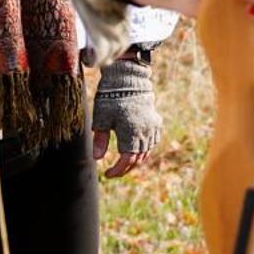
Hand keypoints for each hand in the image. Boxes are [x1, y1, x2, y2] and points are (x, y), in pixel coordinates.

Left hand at [91, 53, 161, 178]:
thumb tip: (97, 159)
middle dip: (125, 168)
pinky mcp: (156, 122)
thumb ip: (100, 140)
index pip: (126, 161)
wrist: (128, 79)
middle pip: (137, 159)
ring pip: (146, 152)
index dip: (117, 170)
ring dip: (135, 160)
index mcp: (130, 133)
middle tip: (114, 171)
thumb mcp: (101, 119)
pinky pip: (152, 142)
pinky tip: (136, 149)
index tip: (107, 174)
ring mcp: (152, 128)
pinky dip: (145, 149)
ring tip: (123, 163)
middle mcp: (144, 132)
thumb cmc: (111, 98)